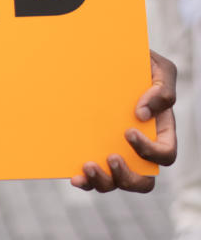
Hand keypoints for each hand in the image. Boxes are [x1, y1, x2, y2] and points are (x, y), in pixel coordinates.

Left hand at [70, 49, 176, 192]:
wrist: (111, 56)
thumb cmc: (140, 62)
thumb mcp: (159, 67)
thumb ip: (162, 89)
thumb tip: (143, 114)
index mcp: (160, 131)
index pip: (165, 154)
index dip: (150, 151)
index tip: (128, 131)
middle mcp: (140, 148)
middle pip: (143, 181)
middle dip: (128, 177)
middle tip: (112, 157)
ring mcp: (118, 152)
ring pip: (116, 183)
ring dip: (103, 182)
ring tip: (88, 165)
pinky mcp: (96, 151)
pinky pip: (93, 177)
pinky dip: (85, 181)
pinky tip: (74, 175)